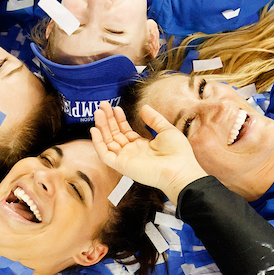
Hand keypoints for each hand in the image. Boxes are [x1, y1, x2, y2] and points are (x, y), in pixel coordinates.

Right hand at [90, 102, 207, 204]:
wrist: (179, 170)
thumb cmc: (177, 153)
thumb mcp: (166, 130)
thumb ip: (154, 119)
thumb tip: (144, 107)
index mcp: (142, 145)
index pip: (125, 131)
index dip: (119, 119)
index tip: (115, 107)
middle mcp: (132, 152)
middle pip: (115, 134)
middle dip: (108, 120)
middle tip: (102, 105)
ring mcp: (126, 158)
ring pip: (108, 141)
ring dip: (102, 127)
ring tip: (98, 112)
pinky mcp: (121, 165)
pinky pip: (105, 154)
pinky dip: (98, 143)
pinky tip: (94, 130)